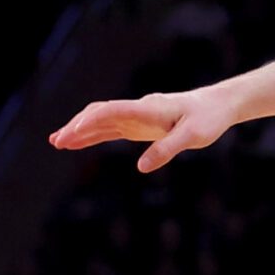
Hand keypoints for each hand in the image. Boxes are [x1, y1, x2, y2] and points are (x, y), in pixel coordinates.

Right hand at [50, 86, 239, 173]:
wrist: (217, 106)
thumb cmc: (207, 119)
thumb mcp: (193, 137)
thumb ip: (167, 149)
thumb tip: (141, 168)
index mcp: (148, 109)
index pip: (113, 111)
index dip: (92, 121)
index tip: (74, 132)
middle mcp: (138, 110)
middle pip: (100, 114)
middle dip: (77, 127)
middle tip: (57, 141)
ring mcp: (136, 117)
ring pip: (101, 121)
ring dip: (79, 130)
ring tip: (57, 142)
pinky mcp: (139, 125)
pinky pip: (111, 129)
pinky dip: (93, 135)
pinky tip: (79, 142)